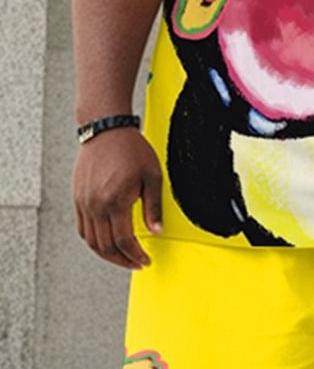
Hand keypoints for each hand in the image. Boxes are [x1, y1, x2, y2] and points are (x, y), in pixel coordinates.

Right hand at [72, 128, 162, 269]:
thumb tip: (157, 231)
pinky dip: (93, 241)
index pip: (124, 241)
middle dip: (122, 260)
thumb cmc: (131, 148)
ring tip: (122, 257)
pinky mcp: (77, 198)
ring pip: (91, 241)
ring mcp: (84, 203)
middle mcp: (96, 205)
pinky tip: (106, 241)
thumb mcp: (152, 175)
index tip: (145, 260)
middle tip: (136, 263)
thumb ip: (153, 206)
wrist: (105, 129)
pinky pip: (82, 229)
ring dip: (107, 254)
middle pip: (106, 246)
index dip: (135, 255)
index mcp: (116, 201)